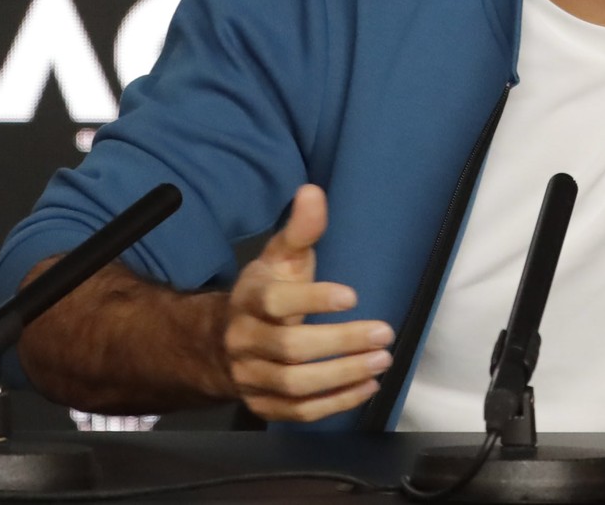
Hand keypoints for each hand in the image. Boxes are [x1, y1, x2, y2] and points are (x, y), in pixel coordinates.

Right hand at [224, 184, 394, 421]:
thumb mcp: (280, 258)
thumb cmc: (266, 293)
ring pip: (295, 384)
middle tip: (385, 333)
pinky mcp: (263, 406)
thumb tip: (314, 191)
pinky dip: (334, 403)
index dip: (313, 300)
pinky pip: (297, 412)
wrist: (220, 343)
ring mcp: (251, 377)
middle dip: (341, 342)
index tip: (352, 296)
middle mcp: (245, 341)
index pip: (276, 301)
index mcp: (250, 300)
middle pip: (290, 349)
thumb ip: (300, 229)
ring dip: (342, 375)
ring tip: (382, 361)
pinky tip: (367, 387)